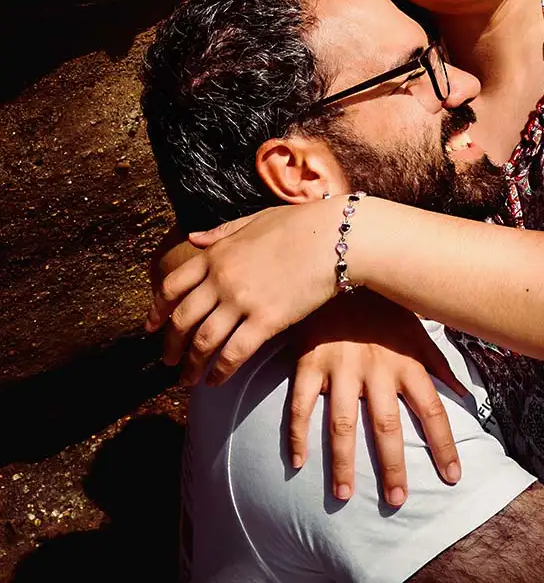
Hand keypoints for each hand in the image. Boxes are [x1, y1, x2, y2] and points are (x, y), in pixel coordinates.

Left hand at [145, 202, 341, 384]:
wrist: (333, 238)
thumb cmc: (299, 225)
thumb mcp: (254, 221)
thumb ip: (221, 232)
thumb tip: (193, 239)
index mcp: (216, 254)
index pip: (172, 286)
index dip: (156, 310)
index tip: (151, 327)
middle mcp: (222, 279)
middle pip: (183, 319)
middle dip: (171, 345)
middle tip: (168, 361)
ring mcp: (242, 301)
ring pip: (203, 342)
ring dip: (191, 365)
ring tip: (188, 379)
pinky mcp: (266, 321)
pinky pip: (234, 353)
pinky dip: (220, 372)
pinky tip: (216, 382)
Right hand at [290, 292, 468, 507]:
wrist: (340, 264)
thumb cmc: (383, 304)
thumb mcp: (417, 329)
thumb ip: (439, 364)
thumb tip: (465, 396)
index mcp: (406, 361)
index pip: (432, 410)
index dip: (444, 444)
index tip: (453, 476)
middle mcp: (376, 367)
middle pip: (387, 424)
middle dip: (393, 464)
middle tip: (397, 500)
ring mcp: (340, 366)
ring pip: (343, 422)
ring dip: (343, 461)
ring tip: (345, 495)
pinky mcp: (309, 361)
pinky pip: (301, 404)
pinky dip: (297, 434)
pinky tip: (297, 463)